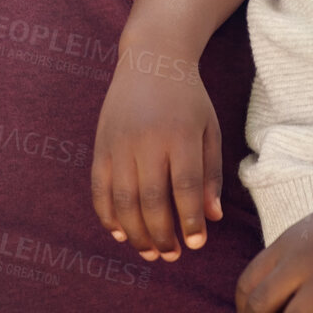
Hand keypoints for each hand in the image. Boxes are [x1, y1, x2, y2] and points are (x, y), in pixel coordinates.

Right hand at [90, 43, 222, 260]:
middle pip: (151, 200)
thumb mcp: (209, 129)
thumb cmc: (188, 97)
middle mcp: (147, 139)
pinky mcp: (101, 143)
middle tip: (172, 255)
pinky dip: (107, 215)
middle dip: (162, 235)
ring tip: (150, 253)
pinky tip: (120, 233)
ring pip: (123, 199)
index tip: (197, 243)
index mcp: (180, 135)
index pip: (184, 188)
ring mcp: (120, 142)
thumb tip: (212, 217)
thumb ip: (211, 173)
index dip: (189, 221)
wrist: (151, 57)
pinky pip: (100, 187)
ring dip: (135, 233)